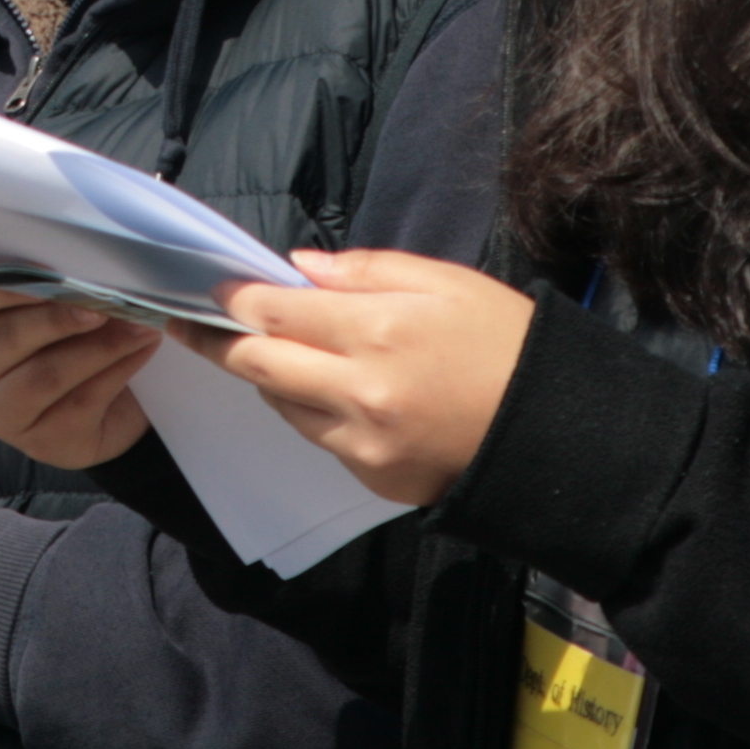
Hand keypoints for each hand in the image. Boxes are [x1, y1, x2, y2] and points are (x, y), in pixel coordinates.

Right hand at [0, 266, 159, 467]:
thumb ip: (68, 289)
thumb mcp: (67, 306)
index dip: (9, 282)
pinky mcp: (37, 441)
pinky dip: (116, 373)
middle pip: (7, 337)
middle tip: (105, 305)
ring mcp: (1, 408)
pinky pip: (80, 404)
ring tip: (139, 328)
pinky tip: (140, 351)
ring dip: (99, 349)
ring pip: (45, 376)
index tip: (55, 273)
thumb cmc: (77, 341)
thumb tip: (100, 277)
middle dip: (60, 318)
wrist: (108, 408)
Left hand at [191, 247, 535, 507]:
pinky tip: (334, 390)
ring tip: (278, 349)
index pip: (275, 312)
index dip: (234, 298)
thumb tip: (297, 268)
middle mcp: (360, 394)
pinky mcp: (373, 480)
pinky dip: (313, 410)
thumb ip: (364, 271)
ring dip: (272, 376)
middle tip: (190, 324)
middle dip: (219, 342)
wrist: (559, 435)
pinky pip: (320, 439)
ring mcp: (363, 445)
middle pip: (259, 365)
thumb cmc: (506, 343)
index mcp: (379, 333)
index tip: (207, 288)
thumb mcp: (445, 281)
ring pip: (283, 405)